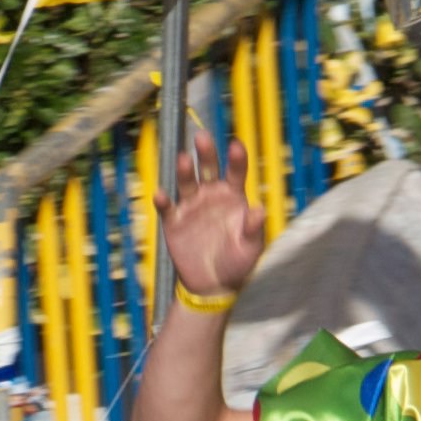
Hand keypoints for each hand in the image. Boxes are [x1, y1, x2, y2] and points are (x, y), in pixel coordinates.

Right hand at [163, 135, 268, 303]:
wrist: (214, 284)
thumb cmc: (238, 262)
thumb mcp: (251, 248)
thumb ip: (254, 229)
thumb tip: (259, 210)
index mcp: (233, 196)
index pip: (235, 172)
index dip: (236, 159)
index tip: (236, 146)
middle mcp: (211, 195)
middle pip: (208, 169)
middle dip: (206, 153)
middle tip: (202, 137)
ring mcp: (191, 206)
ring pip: (186, 182)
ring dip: (184, 171)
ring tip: (182, 159)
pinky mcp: (174, 220)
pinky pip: (167, 207)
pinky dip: (163, 200)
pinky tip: (161, 194)